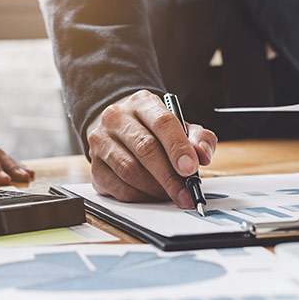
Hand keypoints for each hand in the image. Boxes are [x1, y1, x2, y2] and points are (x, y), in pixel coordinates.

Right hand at [87, 90, 217, 207]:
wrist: (121, 129)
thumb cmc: (155, 131)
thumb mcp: (181, 127)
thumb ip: (199, 139)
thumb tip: (203, 155)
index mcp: (142, 103)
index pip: (162, 122)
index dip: (178, 147)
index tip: (191, 169)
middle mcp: (117, 118)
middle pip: (145, 148)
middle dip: (169, 175)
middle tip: (186, 193)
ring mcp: (101, 141)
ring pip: (130, 170)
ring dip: (155, 188)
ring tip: (171, 194)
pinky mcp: (95, 166)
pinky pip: (119, 187)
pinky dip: (140, 196)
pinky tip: (152, 195)